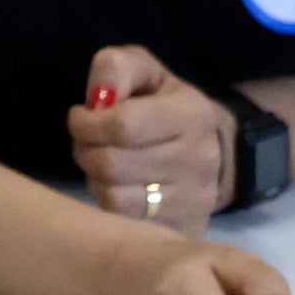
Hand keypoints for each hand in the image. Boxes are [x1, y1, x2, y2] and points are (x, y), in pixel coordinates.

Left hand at [71, 47, 232, 225]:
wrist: (214, 151)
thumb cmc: (165, 105)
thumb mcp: (146, 73)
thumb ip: (117, 68)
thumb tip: (98, 96)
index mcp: (192, 114)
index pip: (124, 125)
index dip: (87, 123)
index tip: (80, 116)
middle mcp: (200, 159)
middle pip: (112, 163)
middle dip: (84, 149)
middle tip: (86, 141)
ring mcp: (195, 198)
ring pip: (114, 195)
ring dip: (93, 176)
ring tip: (99, 161)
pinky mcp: (184, 226)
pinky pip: (123, 219)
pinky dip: (106, 199)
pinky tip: (113, 185)